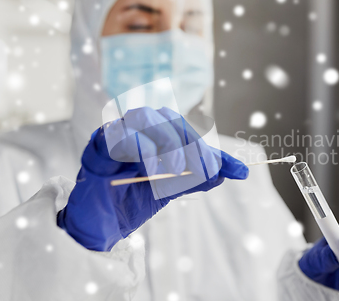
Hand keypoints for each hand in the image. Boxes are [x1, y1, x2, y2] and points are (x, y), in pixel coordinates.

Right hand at [57, 107, 248, 250]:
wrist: (103, 222)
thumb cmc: (134, 199)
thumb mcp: (173, 187)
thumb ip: (197, 176)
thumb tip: (230, 171)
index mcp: (156, 133)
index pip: (189, 132)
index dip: (214, 151)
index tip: (239, 171)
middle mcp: (138, 127)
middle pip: (169, 119)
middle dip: (192, 145)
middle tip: (206, 171)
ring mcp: (117, 131)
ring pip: (145, 116)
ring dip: (166, 142)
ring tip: (176, 170)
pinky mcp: (99, 144)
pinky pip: (120, 134)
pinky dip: (140, 149)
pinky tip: (150, 170)